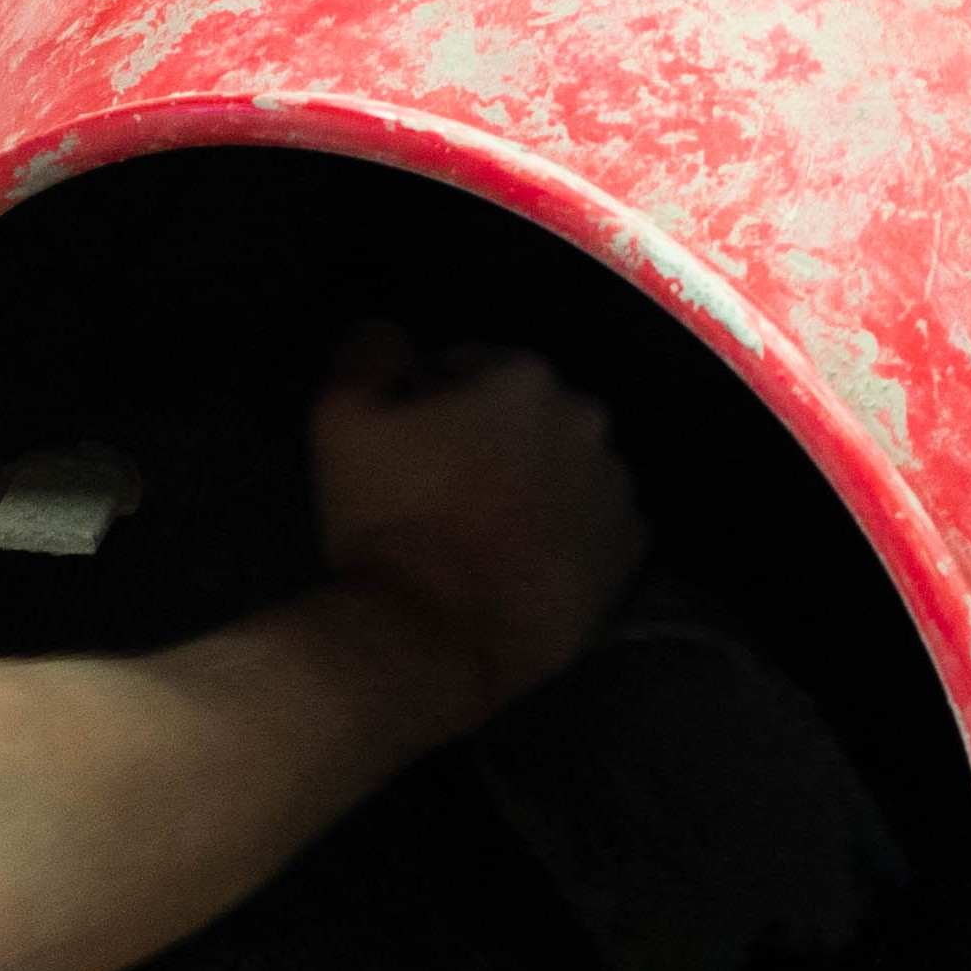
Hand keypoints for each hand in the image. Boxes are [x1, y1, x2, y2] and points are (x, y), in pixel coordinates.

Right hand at [310, 322, 645, 724]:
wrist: (437, 638)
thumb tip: (391, 333)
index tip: (408, 449)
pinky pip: (593, 523)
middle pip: (526, 415)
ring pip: (564, 466)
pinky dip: (567, 532)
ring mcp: (615, 488)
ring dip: (533, 483)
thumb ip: (370, 353)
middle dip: (491, 439)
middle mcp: (585, 419)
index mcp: (522, 376)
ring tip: (484, 533)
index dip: (431, 403)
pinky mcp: (629, 551)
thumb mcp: (342, 420)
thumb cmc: (387, 522)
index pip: (470, 367)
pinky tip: (523, 563)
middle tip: (443, 492)